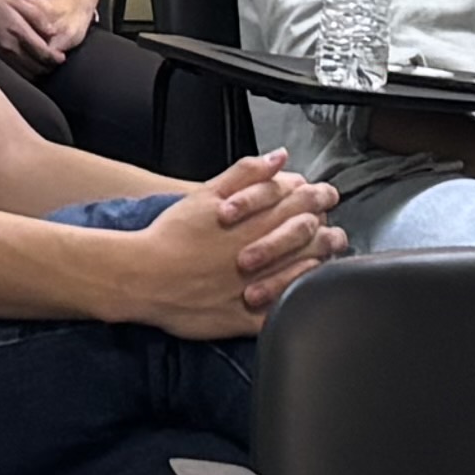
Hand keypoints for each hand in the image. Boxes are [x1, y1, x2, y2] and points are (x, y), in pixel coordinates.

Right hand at [0, 0, 65, 64]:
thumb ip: (35, 14)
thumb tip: (52, 30)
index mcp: (17, 30)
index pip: (42, 52)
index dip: (55, 58)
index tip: (61, 57)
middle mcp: (10, 46)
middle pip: (36, 66)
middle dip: (49, 66)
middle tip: (56, 61)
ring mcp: (2, 53)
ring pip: (26, 72)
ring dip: (38, 70)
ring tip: (45, 63)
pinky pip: (16, 69)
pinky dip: (27, 70)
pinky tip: (31, 64)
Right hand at [102, 158, 339, 336]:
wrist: (142, 276)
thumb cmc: (170, 235)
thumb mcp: (205, 193)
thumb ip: (245, 174)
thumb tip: (278, 158)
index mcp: (252, 221)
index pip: (299, 206)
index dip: (316, 199)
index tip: (323, 198)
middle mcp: (258, 253)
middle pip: (306, 238)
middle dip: (325, 228)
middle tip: (332, 226)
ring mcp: (254, 286)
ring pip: (302, 273)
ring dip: (318, 261)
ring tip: (325, 256)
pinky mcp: (244, 316)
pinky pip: (281, 311)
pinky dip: (297, 301)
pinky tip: (306, 294)